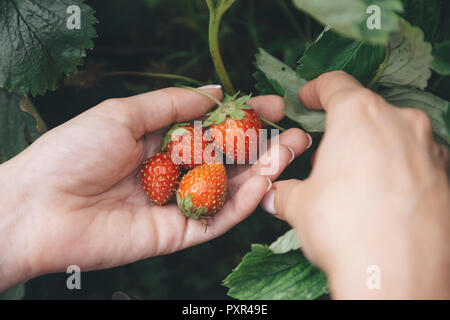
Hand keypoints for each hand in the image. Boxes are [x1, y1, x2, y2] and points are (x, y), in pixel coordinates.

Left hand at [0, 86, 310, 290]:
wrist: (39, 207)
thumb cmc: (73, 152)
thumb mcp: (123, 113)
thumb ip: (172, 104)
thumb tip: (214, 91)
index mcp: (160, 141)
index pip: (213, 129)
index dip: (243, 118)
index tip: (272, 106)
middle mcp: (174, 172)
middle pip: (227, 160)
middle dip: (262, 146)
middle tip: (295, 133)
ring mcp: (178, 203)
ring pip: (229, 189)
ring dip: (262, 172)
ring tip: (288, 152)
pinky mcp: (178, 233)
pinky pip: (217, 218)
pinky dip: (243, 203)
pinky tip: (263, 183)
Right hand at [262, 71, 449, 298]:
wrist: (398, 275)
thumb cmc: (343, 228)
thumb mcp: (300, 206)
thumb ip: (286, 192)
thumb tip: (274, 195)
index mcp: (359, 116)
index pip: (335, 84)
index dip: (316, 89)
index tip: (307, 97)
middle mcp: (401, 122)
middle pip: (366, 113)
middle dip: (344, 132)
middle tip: (327, 162)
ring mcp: (430, 148)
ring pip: (394, 136)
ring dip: (373, 150)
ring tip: (357, 186)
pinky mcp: (447, 175)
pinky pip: (416, 161)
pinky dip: (399, 171)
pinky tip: (385, 201)